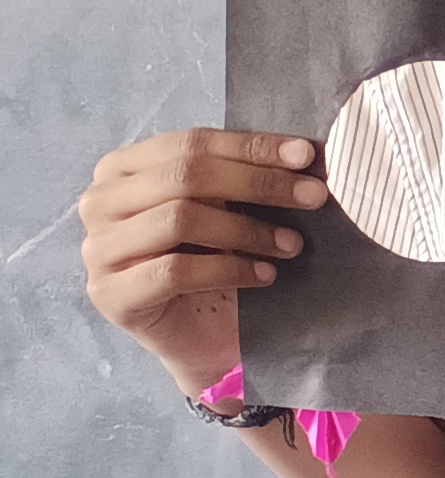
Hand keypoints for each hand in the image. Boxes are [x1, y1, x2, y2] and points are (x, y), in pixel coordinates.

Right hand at [79, 129, 325, 392]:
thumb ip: (244, 175)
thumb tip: (303, 152)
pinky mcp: (110, 295)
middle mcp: (100, 203)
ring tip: (292, 244)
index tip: (307, 156)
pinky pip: (175, 271)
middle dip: (258, 183)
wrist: (202, 334)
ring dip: (247, 229)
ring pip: (180, 219)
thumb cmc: (214, 258)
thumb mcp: (228, 207)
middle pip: (186, 176)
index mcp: (122, 169)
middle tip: (313, 197)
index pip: (191, 143)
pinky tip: (265, 275)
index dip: (251, 147)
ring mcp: (98, 250)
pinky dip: (229, 269)